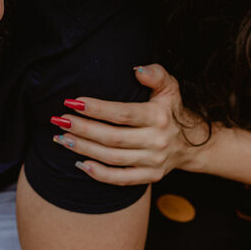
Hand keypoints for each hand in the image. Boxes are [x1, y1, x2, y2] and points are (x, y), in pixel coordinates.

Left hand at [52, 64, 209, 184]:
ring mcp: (153, 162)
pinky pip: (121, 179)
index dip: (97, 109)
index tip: (73, 101)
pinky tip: (79, 164)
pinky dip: (99, 174)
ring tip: (62, 138)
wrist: (191, 143)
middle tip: (59, 120)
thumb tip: (136, 70)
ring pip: (112, 157)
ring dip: (83, 148)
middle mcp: (157, 141)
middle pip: (112, 137)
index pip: (123, 113)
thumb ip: (155, 74)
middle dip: (82, 128)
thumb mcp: (169, 87)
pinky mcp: (150, 177)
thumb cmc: (171, 109)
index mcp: (159, 117)